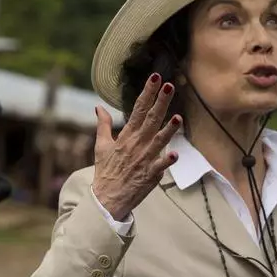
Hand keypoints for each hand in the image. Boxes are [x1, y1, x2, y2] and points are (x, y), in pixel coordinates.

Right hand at [92, 73, 180, 218]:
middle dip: (160, 102)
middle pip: (151, 119)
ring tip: (178, 118)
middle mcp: (137, 144)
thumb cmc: (106, 172)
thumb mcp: (101, 146)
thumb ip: (102, 125)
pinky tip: (175, 154)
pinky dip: (167, 161)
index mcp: (126, 136)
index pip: (138, 109)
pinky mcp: (150, 175)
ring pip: (159, 141)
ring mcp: (144, 159)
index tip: (155, 78)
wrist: (107, 199)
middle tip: (168, 86)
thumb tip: (98, 107)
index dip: (147, 93)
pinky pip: (160, 166)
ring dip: (169, 130)